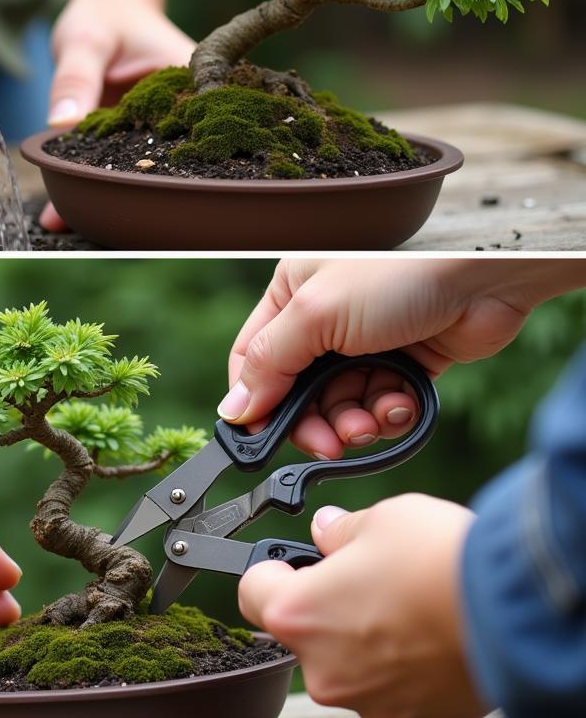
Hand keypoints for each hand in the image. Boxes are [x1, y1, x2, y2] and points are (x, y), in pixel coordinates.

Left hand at [38, 0, 193, 231]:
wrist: (105, 7)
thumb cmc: (105, 13)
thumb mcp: (87, 39)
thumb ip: (76, 78)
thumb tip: (61, 125)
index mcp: (191, 86)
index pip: (184, 134)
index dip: (160, 169)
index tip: (131, 198)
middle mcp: (179, 114)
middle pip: (156, 162)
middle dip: (126, 195)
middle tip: (96, 223)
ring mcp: (152, 130)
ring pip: (129, 169)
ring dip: (100, 195)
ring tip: (68, 223)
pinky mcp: (127, 137)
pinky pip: (108, 163)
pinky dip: (85, 183)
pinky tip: (58, 213)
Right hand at [218, 258, 552, 459]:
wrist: (484, 276)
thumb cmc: (398, 274)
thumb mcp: (316, 314)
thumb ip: (268, 362)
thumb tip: (232, 411)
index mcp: (291, 294)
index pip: (251, 359)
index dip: (255, 401)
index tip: (260, 439)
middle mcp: (323, 320)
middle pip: (296, 392)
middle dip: (313, 421)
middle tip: (329, 443)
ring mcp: (363, 344)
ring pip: (339, 405)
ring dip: (354, 422)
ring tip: (372, 420)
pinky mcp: (402, 365)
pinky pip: (379, 406)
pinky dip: (388, 413)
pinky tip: (401, 403)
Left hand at [238, 494, 486, 717]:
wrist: (512, 609)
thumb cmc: (436, 559)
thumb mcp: (378, 518)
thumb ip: (339, 531)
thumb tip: (327, 530)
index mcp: (299, 614)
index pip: (253, 592)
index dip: (270, 570)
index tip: (288, 562)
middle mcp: (325, 669)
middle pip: (305, 632)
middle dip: (327, 605)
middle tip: (364, 577)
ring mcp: (371, 701)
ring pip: (351, 663)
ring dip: (367, 637)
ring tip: (407, 603)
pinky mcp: (417, 716)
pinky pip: (396, 685)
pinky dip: (406, 662)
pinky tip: (432, 631)